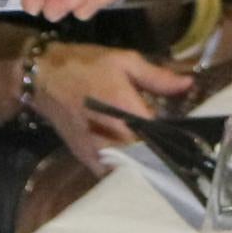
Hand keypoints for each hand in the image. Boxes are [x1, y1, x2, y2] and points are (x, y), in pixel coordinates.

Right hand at [28, 43, 197, 167]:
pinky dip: (124, 167)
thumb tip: (189, 84)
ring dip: (145, 160)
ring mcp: (98, 151)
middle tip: (175, 143)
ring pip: (132, 166)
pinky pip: (112, 171)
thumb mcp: (124, 61)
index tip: (188, 133)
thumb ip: (158, 77)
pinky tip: (133, 156)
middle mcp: (113, 137)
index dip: (176, 135)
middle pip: (149, 155)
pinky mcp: (87, 158)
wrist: (43, 78)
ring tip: (157, 150)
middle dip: (162, 150)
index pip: (163, 135)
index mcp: (126, 111)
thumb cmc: (86, 65)